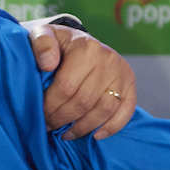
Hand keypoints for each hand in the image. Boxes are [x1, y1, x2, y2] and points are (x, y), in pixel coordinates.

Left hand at [30, 23, 135, 138]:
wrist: (76, 41)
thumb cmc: (55, 43)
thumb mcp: (41, 34)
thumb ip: (40, 43)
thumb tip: (48, 64)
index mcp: (85, 48)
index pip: (66, 87)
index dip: (50, 106)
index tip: (39, 116)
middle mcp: (107, 59)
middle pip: (83, 101)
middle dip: (62, 119)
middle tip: (49, 126)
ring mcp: (121, 73)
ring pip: (103, 110)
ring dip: (83, 127)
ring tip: (65, 134)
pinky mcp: (130, 84)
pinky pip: (125, 111)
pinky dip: (111, 127)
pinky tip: (94, 135)